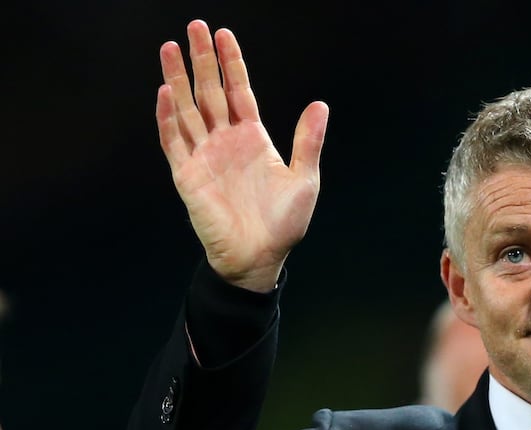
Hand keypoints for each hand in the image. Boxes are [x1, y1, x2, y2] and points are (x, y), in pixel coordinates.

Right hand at [157, 20, 328, 291]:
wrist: (259, 258)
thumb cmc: (283, 224)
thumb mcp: (304, 179)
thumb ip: (308, 141)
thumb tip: (320, 104)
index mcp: (253, 138)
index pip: (238, 91)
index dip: (232, 63)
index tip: (224, 34)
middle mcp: (225, 142)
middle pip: (210, 91)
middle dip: (202, 59)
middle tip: (194, 26)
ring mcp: (204, 156)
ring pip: (187, 109)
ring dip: (177, 79)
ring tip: (169, 48)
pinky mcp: (187, 176)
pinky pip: (175, 141)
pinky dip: (168, 118)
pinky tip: (165, 93)